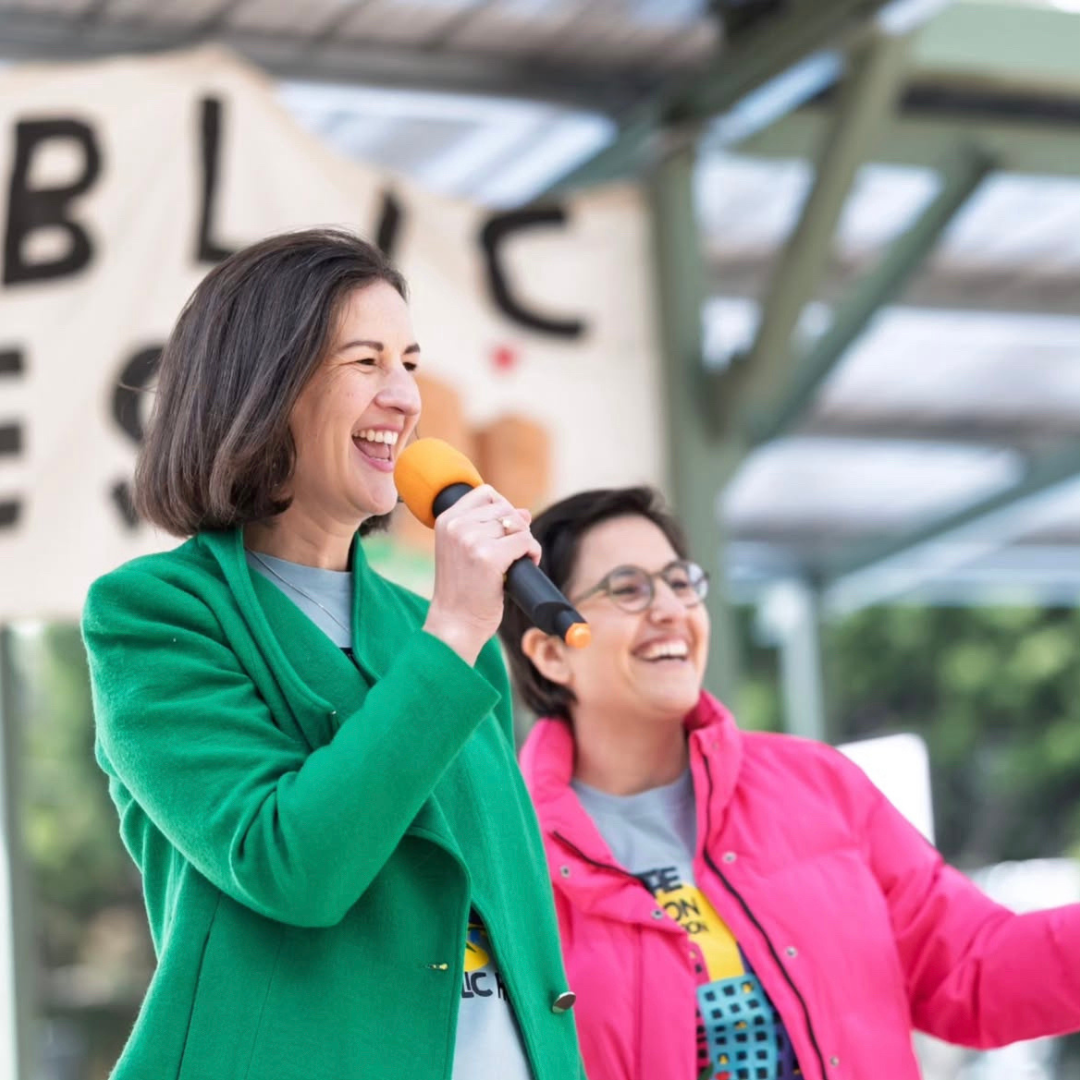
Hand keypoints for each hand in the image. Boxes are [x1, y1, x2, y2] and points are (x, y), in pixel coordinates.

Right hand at [422, 485, 540, 664]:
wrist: (454, 623)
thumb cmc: (462, 591)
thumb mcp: (467, 552)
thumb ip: (490, 527)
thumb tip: (524, 512)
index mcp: (446, 520)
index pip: (485, 493)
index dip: (503, 508)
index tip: (503, 532)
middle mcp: (456, 526)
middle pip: (505, 508)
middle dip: (516, 528)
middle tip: (511, 553)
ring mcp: (471, 540)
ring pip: (517, 524)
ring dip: (525, 542)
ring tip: (515, 562)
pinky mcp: (489, 557)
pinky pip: (526, 542)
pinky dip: (532, 553)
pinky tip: (524, 566)